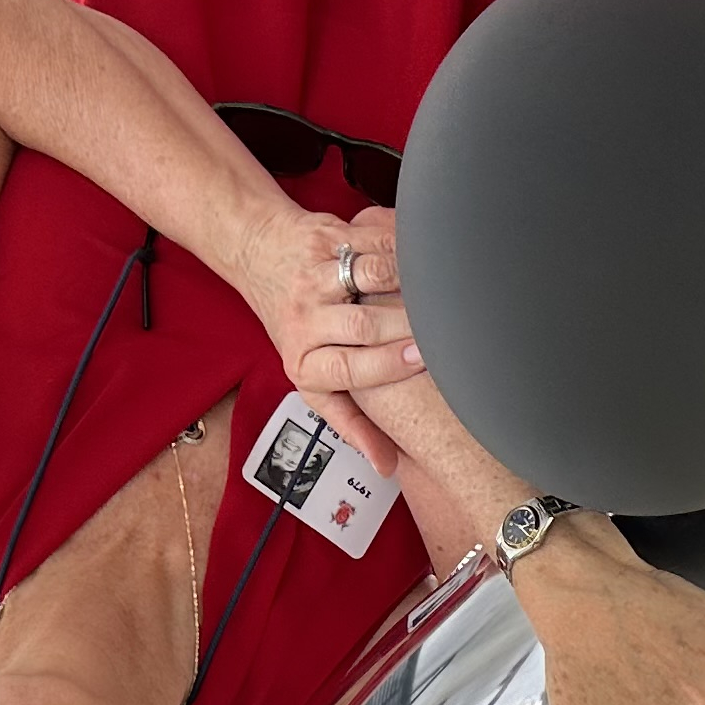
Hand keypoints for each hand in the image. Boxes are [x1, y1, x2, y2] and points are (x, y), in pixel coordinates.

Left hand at [226, 200, 417, 473]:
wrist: (260, 256)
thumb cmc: (297, 326)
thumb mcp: (312, 380)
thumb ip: (350, 421)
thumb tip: (385, 465)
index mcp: (303, 361)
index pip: (347, 369)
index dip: (387, 364)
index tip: (422, 360)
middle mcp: (304, 319)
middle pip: (362, 325)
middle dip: (407, 326)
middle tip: (443, 329)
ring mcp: (315, 276)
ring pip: (369, 277)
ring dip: (408, 283)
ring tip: (438, 293)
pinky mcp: (327, 239)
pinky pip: (373, 243)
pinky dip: (403, 249)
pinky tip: (425, 259)